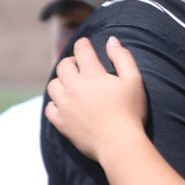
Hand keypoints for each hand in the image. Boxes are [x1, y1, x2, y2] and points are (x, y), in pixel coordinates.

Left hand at [45, 37, 150, 161]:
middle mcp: (73, 86)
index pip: (81, 50)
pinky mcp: (60, 122)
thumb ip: (123, 58)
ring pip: (53, 85)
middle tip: (80, 66)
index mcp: (92, 74)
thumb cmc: (130, 112)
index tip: (85, 44)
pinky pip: (50, 107)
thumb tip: (111, 40)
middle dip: (71, 62)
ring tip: (71, 86)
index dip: (83, 44)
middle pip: (63, 65)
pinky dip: (55, 104)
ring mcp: (64, 105)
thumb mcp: (134, 81)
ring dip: (61, 81)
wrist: (119, 143)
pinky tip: (65, 105)